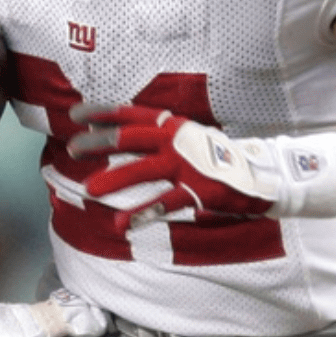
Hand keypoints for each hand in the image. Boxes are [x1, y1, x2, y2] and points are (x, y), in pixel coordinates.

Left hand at [68, 103, 335, 228]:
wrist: (263, 176)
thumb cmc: (219, 159)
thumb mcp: (190, 138)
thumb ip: (162, 135)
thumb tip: (125, 136)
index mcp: (175, 125)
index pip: (132, 113)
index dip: (102, 112)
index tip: (75, 115)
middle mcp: (177, 141)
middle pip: (130, 138)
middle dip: (98, 143)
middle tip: (72, 149)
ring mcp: (186, 166)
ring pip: (141, 170)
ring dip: (113, 179)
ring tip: (89, 189)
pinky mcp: (197, 191)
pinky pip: (164, 203)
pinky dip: (141, 214)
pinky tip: (123, 224)